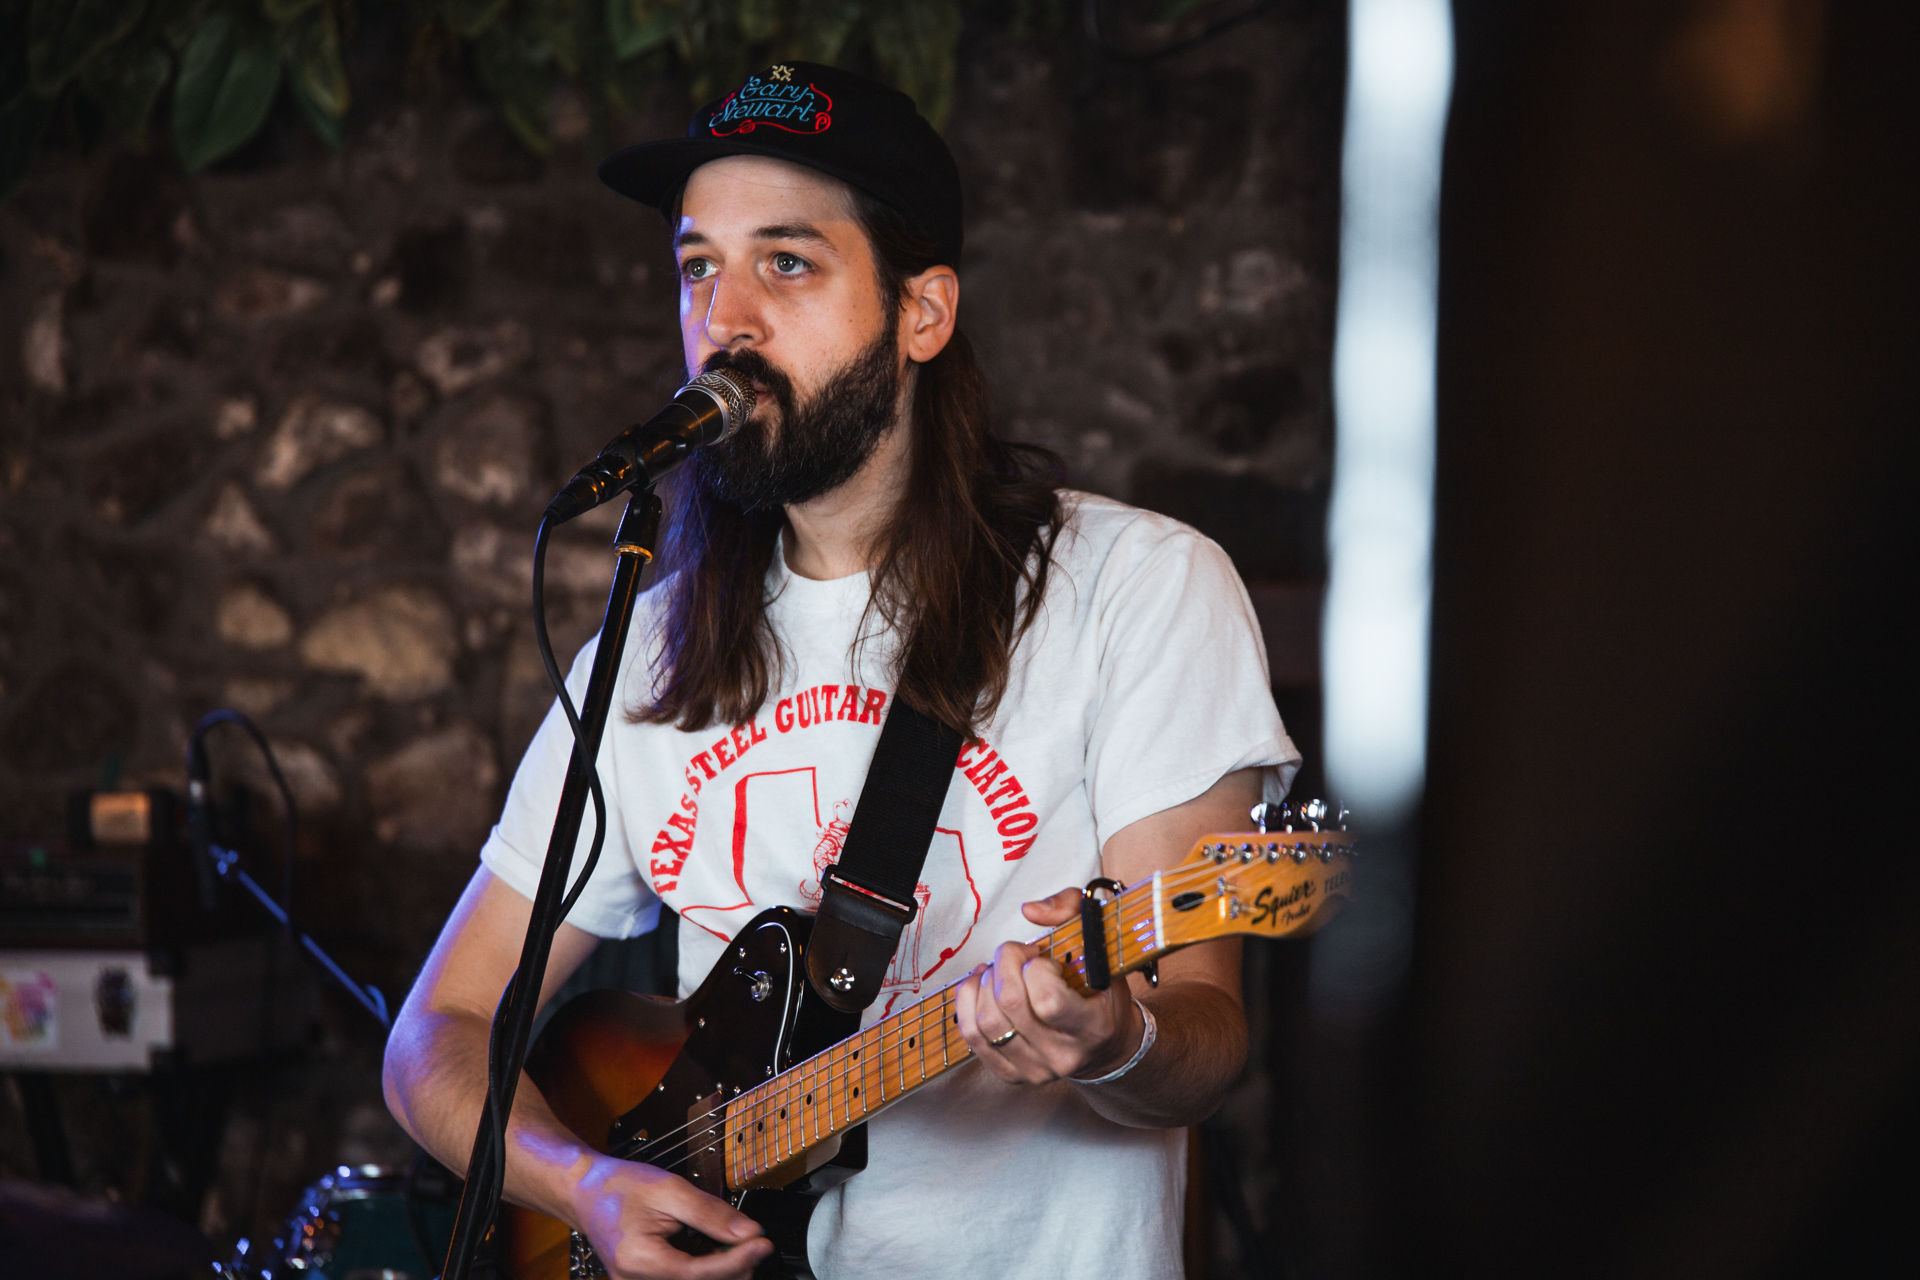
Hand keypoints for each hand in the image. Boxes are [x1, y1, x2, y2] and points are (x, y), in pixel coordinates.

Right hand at [568, 1153, 771, 1279]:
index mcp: (639, 1260)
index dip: (737, 1260)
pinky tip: (714, 1250)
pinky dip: (704, 1270)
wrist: (585, 1191)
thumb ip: (709, 1212)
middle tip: (753, 1242)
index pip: (700, 1273)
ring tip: (733, 1243)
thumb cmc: (619, 1187)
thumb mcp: (668, 1189)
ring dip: (720, 1270)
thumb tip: (747, 1231)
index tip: (762, 1244)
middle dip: (733, 1267)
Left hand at [953, 887, 1145, 1084]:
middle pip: (1011, 1004)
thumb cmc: (1102, 991)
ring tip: (1001, 970)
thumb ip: (1072, 911)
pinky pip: (971, 1036)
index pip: (1048, 1001)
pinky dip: (969, 1001)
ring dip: (986, 982)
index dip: (1037, 968)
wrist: (1105, 1047)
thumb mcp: (1102, 944)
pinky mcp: (1010, 1073)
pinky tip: (984, 986)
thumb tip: (1030, 911)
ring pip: (986, 1020)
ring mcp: (1035, 1069)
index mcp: (1093, 1027)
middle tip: (1018, 953)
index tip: (1045, 958)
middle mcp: (1063, 1055)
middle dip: (1005, 962)